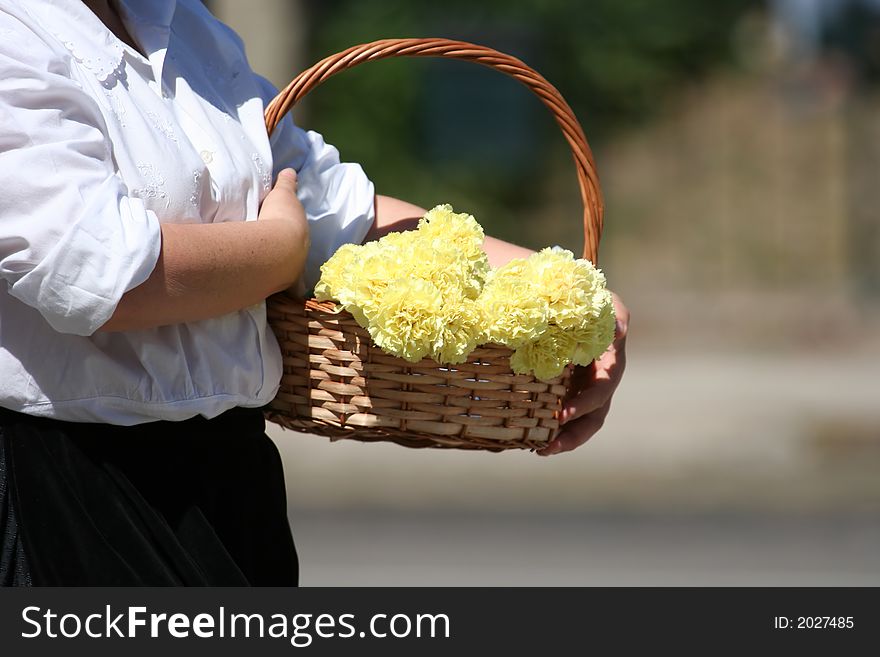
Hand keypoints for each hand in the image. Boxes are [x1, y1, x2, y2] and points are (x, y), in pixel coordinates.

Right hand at [259, 168, 308, 291]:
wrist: (274, 249)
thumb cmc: (280, 219)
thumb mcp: (283, 195)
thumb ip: (287, 183)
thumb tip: (290, 171)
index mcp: (301, 234)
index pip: (297, 233)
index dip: (289, 230)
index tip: (280, 230)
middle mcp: (299, 255)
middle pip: (291, 253)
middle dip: (282, 250)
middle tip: (267, 246)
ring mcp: (289, 273)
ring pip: (282, 269)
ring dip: (273, 266)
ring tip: (257, 263)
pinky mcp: (275, 286)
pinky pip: (271, 284)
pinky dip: (265, 281)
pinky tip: (253, 280)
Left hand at [537, 292, 628, 455]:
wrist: (570, 302)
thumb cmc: (590, 301)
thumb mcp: (605, 303)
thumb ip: (616, 313)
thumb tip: (619, 330)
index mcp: (610, 366)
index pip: (601, 391)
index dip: (583, 405)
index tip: (561, 414)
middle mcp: (599, 384)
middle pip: (592, 418)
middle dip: (572, 435)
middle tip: (548, 446)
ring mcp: (583, 391)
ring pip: (578, 425)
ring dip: (561, 440)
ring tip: (540, 450)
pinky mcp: (566, 393)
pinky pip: (560, 417)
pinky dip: (548, 430)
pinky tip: (529, 440)